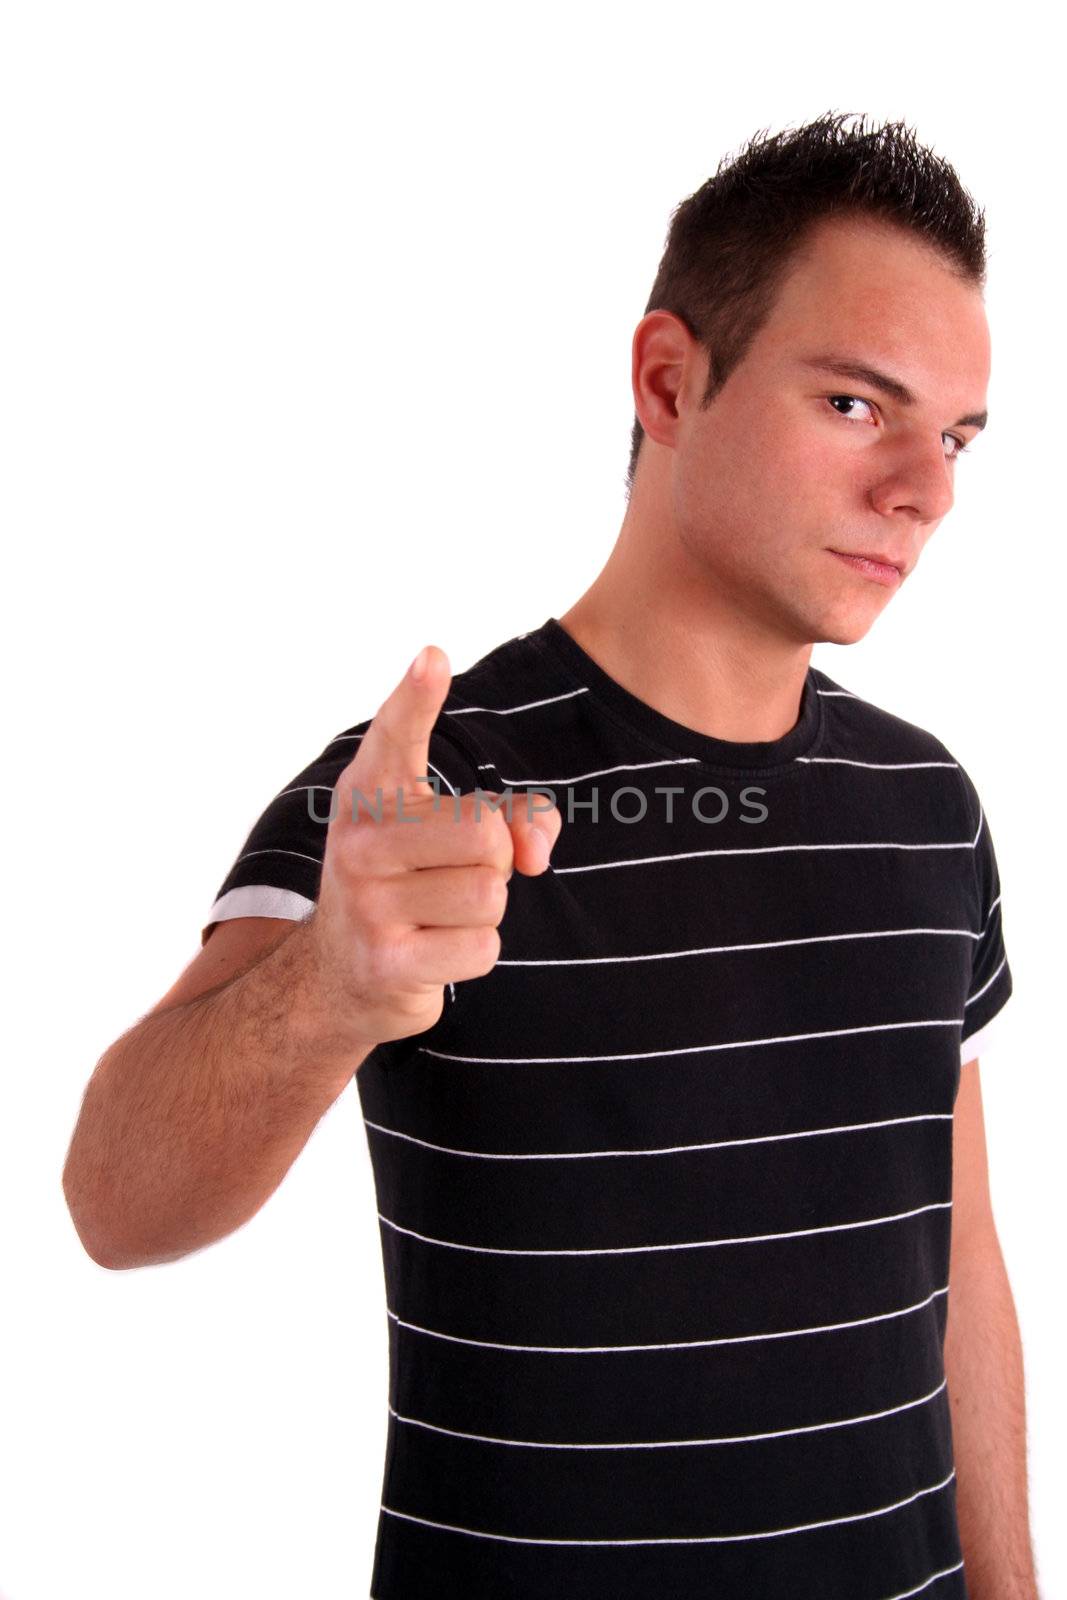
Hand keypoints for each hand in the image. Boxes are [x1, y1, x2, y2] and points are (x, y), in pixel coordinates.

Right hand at [305, 643, 561, 1047]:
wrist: (341, 972)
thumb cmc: (416, 881)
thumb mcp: (457, 834)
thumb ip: (516, 818)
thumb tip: (535, 850)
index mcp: (372, 792)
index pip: (398, 734)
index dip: (417, 697)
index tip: (434, 658)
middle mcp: (359, 840)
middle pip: (486, 834)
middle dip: (493, 859)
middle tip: (454, 874)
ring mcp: (366, 903)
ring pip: (490, 893)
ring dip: (484, 911)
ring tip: (440, 914)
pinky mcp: (386, 962)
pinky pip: (482, 946)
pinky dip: (474, 953)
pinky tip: (434, 951)